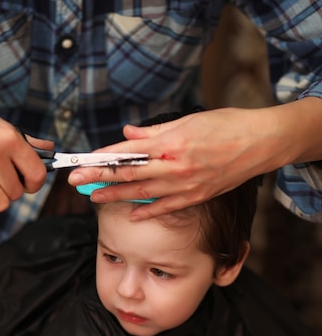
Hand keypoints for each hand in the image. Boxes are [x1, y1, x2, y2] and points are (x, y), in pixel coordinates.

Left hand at [68, 104, 300, 218]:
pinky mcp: (197, 196)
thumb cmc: (226, 125)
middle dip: (98, 177)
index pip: (127, 151)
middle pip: (128, 173)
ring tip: (94, 198)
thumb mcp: (188, 120)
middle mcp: (174, 164)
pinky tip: (130, 214)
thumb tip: (128, 133)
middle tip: (75, 181)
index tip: (82, 161)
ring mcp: (186, 183)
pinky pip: (166, 207)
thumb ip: (155, 130)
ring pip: (142, 192)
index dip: (102, 157)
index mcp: (170, 141)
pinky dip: (147, 211)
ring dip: (115, 196)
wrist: (261, 142)